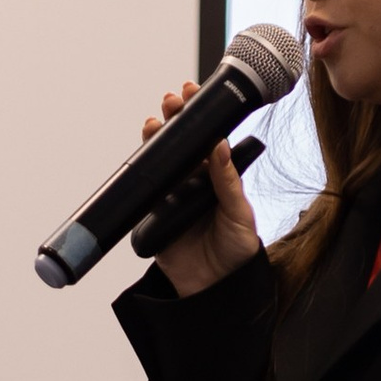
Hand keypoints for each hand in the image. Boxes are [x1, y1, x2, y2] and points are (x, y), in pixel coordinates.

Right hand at [141, 81, 263, 296]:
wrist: (214, 289)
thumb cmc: (236, 251)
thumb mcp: (239, 215)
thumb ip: (227, 181)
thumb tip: (219, 145)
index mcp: (219, 176)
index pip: (208, 138)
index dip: (200, 114)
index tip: (193, 92)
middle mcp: (195, 181)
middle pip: (181, 142)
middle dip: (175, 118)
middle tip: (171, 101)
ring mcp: (173, 195)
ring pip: (161, 159)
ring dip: (156, 137)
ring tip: (153, 121)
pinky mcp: (155, 213)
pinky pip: (145, 187)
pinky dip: (141, 169)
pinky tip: (141, 151)